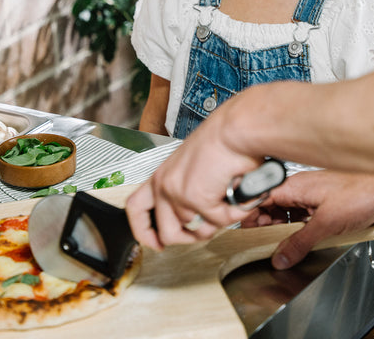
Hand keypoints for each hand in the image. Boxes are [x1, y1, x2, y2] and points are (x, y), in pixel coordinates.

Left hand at [125, 98, 260, 248]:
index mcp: (161, 176)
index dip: (143, 232)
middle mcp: (164, 185)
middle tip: (210, 225)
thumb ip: (187, 192)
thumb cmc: (221, 143)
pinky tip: (238, 192)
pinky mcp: (196, 198)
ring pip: (198, 232)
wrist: (234, 130)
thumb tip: (194, 220)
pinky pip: (219, 221)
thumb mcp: (194, 168)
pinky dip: (235, 210)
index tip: (156, 244)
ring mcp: (177, 193)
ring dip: (220, 220)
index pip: (136, 209)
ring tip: (229, 197)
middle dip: (191, 238)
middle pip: (167, 233)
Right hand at [242, 170, 373, 269]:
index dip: (250, 217)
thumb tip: (279, 258)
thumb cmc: (364, 191)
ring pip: (290, 213)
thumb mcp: (326, 224)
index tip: (246, 235)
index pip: (259, 200)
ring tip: (286, 246)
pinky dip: (303, 227)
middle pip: (273, 208)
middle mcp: (302, 187)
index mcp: (294, 186)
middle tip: (266, 246)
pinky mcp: (328, 201)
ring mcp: (315, 194)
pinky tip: (308, 239)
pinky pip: (307, 215)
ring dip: (286, 229)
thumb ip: (300, 243)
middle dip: (268, 227)